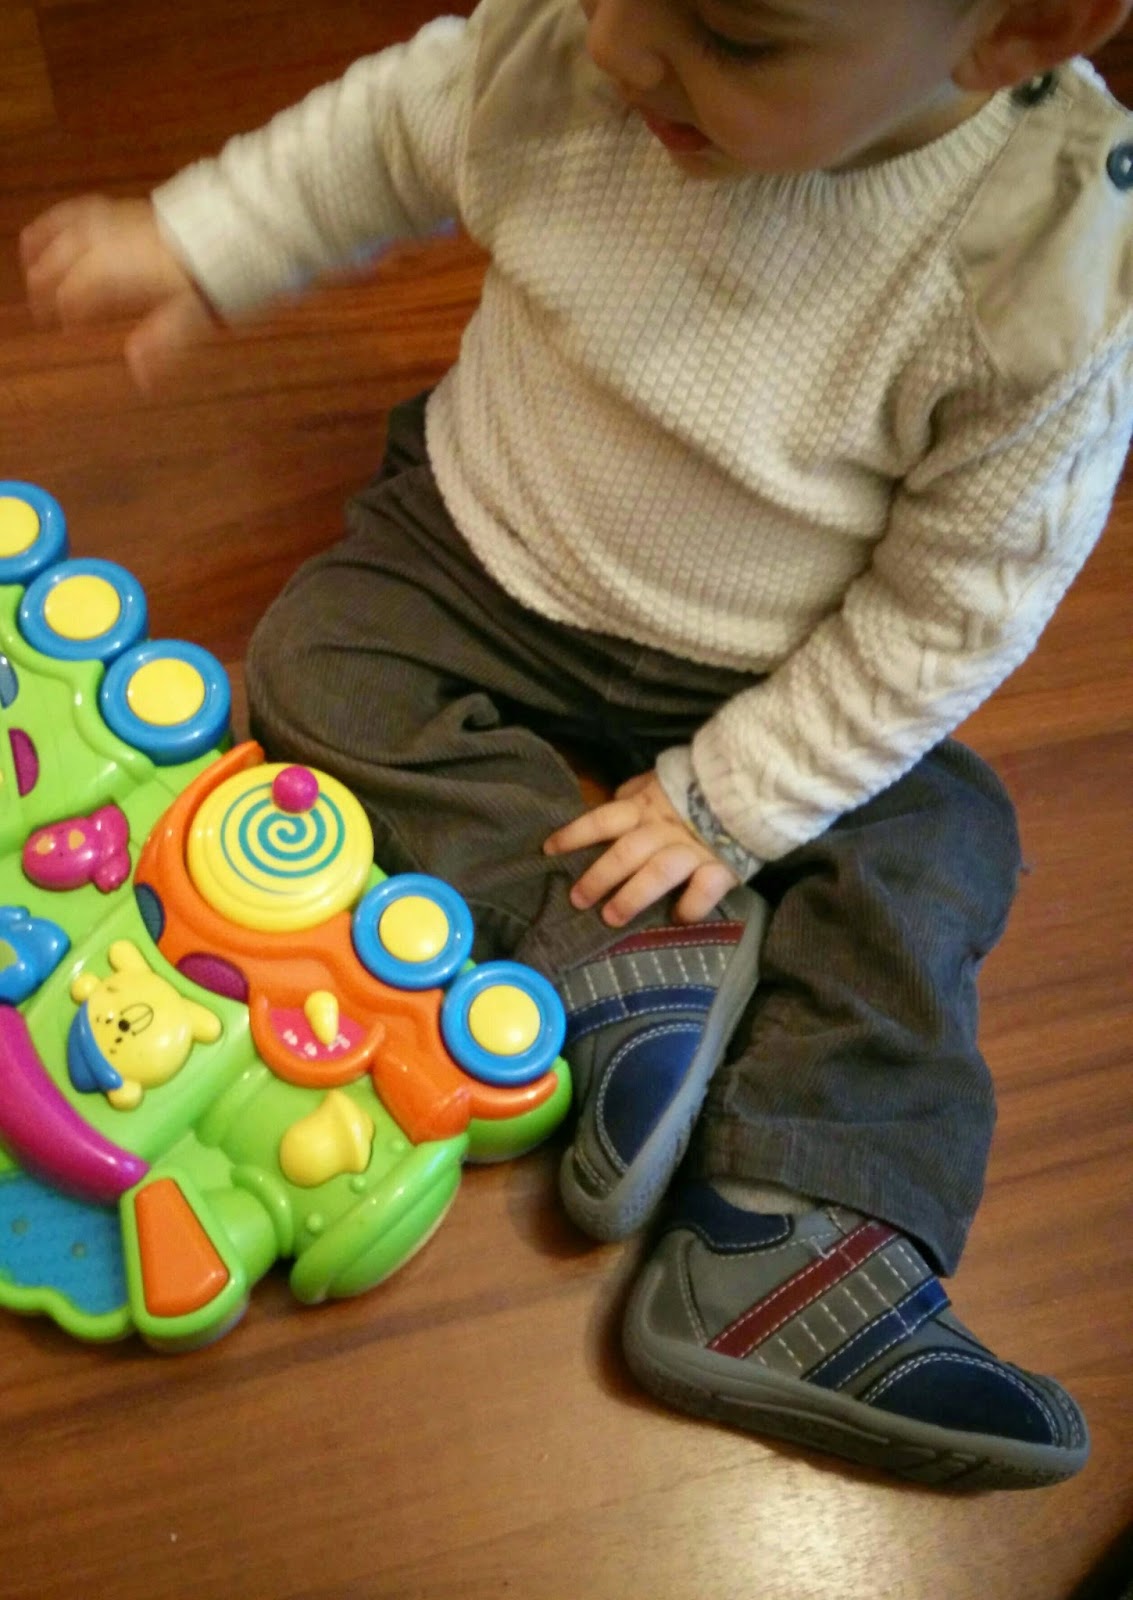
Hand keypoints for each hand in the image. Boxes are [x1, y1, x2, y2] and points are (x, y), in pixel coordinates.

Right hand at [20, 196, 214, 390]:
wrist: (238, 231)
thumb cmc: (216, 277)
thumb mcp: (193, 317)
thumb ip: (161, 344)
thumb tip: (140, 379)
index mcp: (125, 270)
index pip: (79, 288)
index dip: (66, 308)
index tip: (63, 326)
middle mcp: (115, 242)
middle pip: (67, 258)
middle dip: (47, 279)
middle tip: (39, 303)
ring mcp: (120, 223)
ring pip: (70, 230)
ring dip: (46, 243)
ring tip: (28, 256)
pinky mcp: (130, 210)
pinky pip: (86, 209)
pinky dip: (64, 218)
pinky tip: (58, 224)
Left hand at [544, 772, 739, 927]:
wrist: (752, 787)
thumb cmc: (698, 789)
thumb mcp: (662, 782)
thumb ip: (638, 792)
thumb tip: (614, 798)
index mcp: (646, 807)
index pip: (603, 819)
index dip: (575, 834)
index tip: (549, 851)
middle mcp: (664, 829)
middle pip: (625, 852)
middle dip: (598, 877)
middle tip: (578, 900)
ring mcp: (693, 849)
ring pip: (657, 872)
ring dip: (632, 896)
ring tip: (611, 918)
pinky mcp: (722, 867)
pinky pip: (704, 889)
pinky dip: (691, 906)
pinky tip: (678, 919)